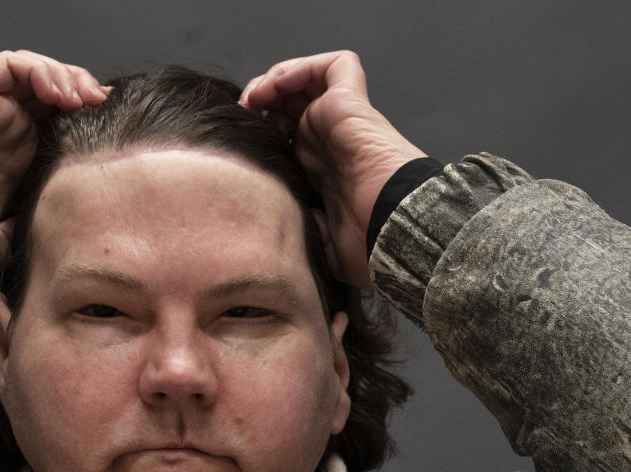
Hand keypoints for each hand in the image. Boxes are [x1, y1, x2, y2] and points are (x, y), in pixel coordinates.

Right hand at [0, 50, 107, 280]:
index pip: (61, 127)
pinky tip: (57, 91)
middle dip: (85, 93)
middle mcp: (6, 133)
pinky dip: (38, 68)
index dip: (88, 124)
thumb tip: (51, 238)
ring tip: (83, 98)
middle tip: (105, 108)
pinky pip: (10, 66)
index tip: (115, 134)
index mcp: (17, 162)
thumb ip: (25, 238)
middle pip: (54, 95)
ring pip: (36, 74)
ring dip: (67, 77)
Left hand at [240, 51, 425, 287]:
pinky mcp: (353, 103)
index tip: (238, 145)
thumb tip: (268, 225)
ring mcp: (340, 120)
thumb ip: (295, 231)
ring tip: (254, 99)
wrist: (392, 232)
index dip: (258, 132)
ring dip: (274, 80)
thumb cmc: (366, 244)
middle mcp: (326, 139)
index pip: (282, 136)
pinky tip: (278, 89)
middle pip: (287, 103)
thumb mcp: (318, 246)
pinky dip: (302, 67)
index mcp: (317, 168)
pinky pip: (334, 66)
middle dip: (259, 103)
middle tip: (240, 116)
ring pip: (305, 78)